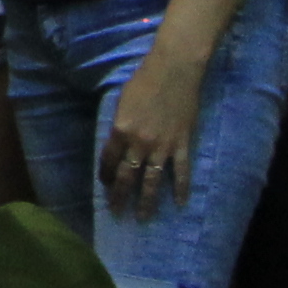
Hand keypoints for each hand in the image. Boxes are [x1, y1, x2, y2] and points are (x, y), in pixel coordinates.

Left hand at [98, 46, 204, 219]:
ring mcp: (162, 146)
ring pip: (152, 181)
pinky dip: (181, 189)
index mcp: (120, 130)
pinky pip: (181, 171)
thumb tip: (118, 142)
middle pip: (126, 176)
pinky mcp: (182, 144)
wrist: (175, 69)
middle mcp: (138, 143)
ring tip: (143, 218)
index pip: (108, 160)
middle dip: (120, 197)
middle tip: (116, 213)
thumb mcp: (122, 101)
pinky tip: (180, 204)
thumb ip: (120, 125)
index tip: (105, 186)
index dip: (105, 175)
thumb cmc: (145, 79)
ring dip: (147, 202)